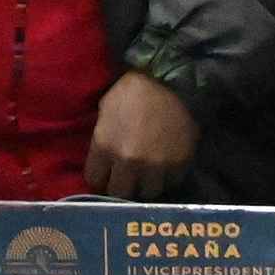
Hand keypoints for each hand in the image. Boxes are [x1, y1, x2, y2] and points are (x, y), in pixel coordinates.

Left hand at [85, 70, 198, 196]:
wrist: (168, 82)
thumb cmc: (130, 92)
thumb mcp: (104, 115)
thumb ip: (102, 141)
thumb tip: (103, 159)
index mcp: (104, 148)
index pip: (95, 180)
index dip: (99, 178)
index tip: (105, 175)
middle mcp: (128, 162)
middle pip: (120, 192)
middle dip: (121, 187)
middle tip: (125, 179)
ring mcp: (156, 165)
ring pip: (148, 192)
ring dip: (145, 185)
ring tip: (147, 175)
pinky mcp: (180, 163)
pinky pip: (171, 182)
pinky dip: (167, 178)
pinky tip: (165, 168)